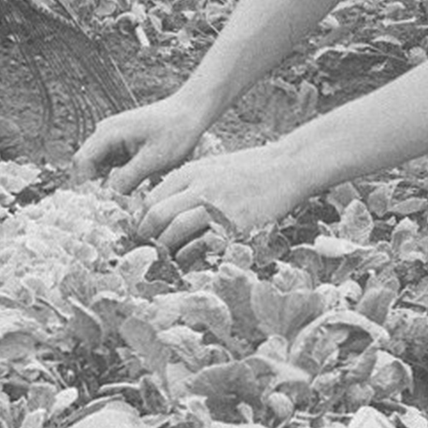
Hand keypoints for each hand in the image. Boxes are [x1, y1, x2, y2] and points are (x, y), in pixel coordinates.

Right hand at [72, 93, 212, 197]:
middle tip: (105, 212)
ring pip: (97, 168)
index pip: (81, 163)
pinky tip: (125, 195)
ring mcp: (112, 139)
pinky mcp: (122, 146)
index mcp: (107, 133)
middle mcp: (104, 134)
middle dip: (92, 189)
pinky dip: (114, 180)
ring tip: (116, 207)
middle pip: (85, 167)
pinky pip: (110, 166)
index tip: (95, 208)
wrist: (191, 112)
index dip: (83, 187)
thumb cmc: (175, 131)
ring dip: (103, 186)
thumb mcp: (152, 159)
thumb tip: (105, 198)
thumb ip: (127, 178)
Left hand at [134, 144, 309, 258]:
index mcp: (191, 172)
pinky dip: (190, 255)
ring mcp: (216, 206)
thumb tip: (163, 211)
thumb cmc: (248, 170)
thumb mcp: (211, 167)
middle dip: (146, 236)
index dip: (142, 220)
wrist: (285, 168)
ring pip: (175, 230)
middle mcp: (199, 187)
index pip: (151, 199)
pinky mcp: (234, 224)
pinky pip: (202, 244)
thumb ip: (187, 185)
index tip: (142, 233)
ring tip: (165, 257)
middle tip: (146, 249)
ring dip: (165, 248)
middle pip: (158, 215)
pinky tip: (189, 259)